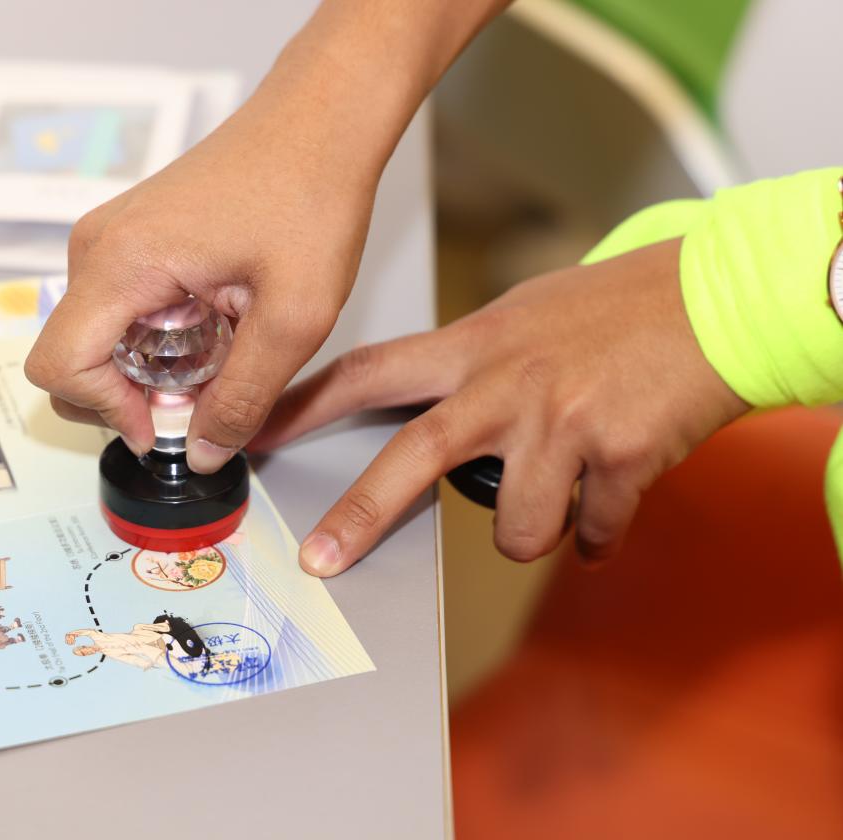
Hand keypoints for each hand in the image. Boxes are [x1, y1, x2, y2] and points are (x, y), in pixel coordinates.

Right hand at [25, 74, 380, 471]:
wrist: (320, 120)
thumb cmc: (310, 194)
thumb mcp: (293, 319)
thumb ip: (242, 398)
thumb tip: (203, 453)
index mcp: (122, 262)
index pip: (58, 366)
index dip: (105, 413)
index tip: (164, 425)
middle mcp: (99, 246)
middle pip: (69, 358)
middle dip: (125, 397)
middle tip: (200, 397)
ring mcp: (111, 238)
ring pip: (95, 336)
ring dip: (143, 370)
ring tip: (218, 357)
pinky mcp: (131, 238)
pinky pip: (116, 309)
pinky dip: (152, 339)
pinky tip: (213, 328)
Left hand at [252, 239, 749, 573]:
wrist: (720, 298)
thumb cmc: (619, 307)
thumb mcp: (523, 317)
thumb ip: (472, 363)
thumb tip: (435, 407)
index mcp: (474, 346)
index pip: (368, 372)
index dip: (305, 403)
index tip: (258, 430)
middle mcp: (505, 383)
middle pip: (410, 458)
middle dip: (358, 517)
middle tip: (321, 562)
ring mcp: (559, 422)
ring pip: (514, 526)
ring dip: (536, 528)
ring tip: (565, 494)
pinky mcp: (618, 455)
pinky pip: (591, 531)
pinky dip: (600, 531)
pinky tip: (612, 502)